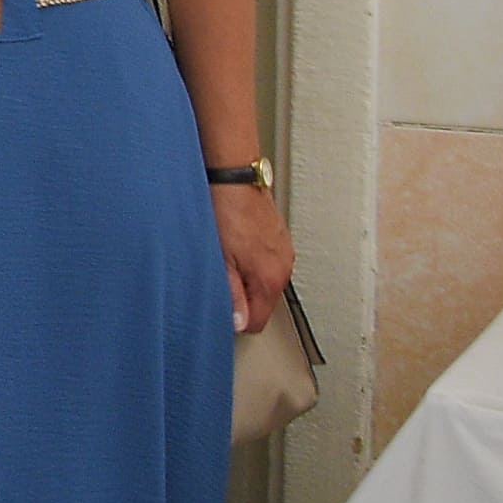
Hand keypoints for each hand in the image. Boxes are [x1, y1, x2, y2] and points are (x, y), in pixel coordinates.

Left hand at [216, 183, 295, 337]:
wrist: (236, 179)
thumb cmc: (227, 213)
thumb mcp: (222, 260)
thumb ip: (231, 294)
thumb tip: (238, 323)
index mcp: (270, 279)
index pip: (257, 322)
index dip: (236, 319)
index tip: (220, 308)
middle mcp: (283, 268)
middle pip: (262, 303)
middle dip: (242, 299)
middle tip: (219, 280)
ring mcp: (284, 253)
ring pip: (264, 283)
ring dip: (246, 279)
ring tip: (226, 260)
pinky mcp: (279, 239)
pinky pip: (266, 263)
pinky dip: (252, 262)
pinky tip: (236, 247)